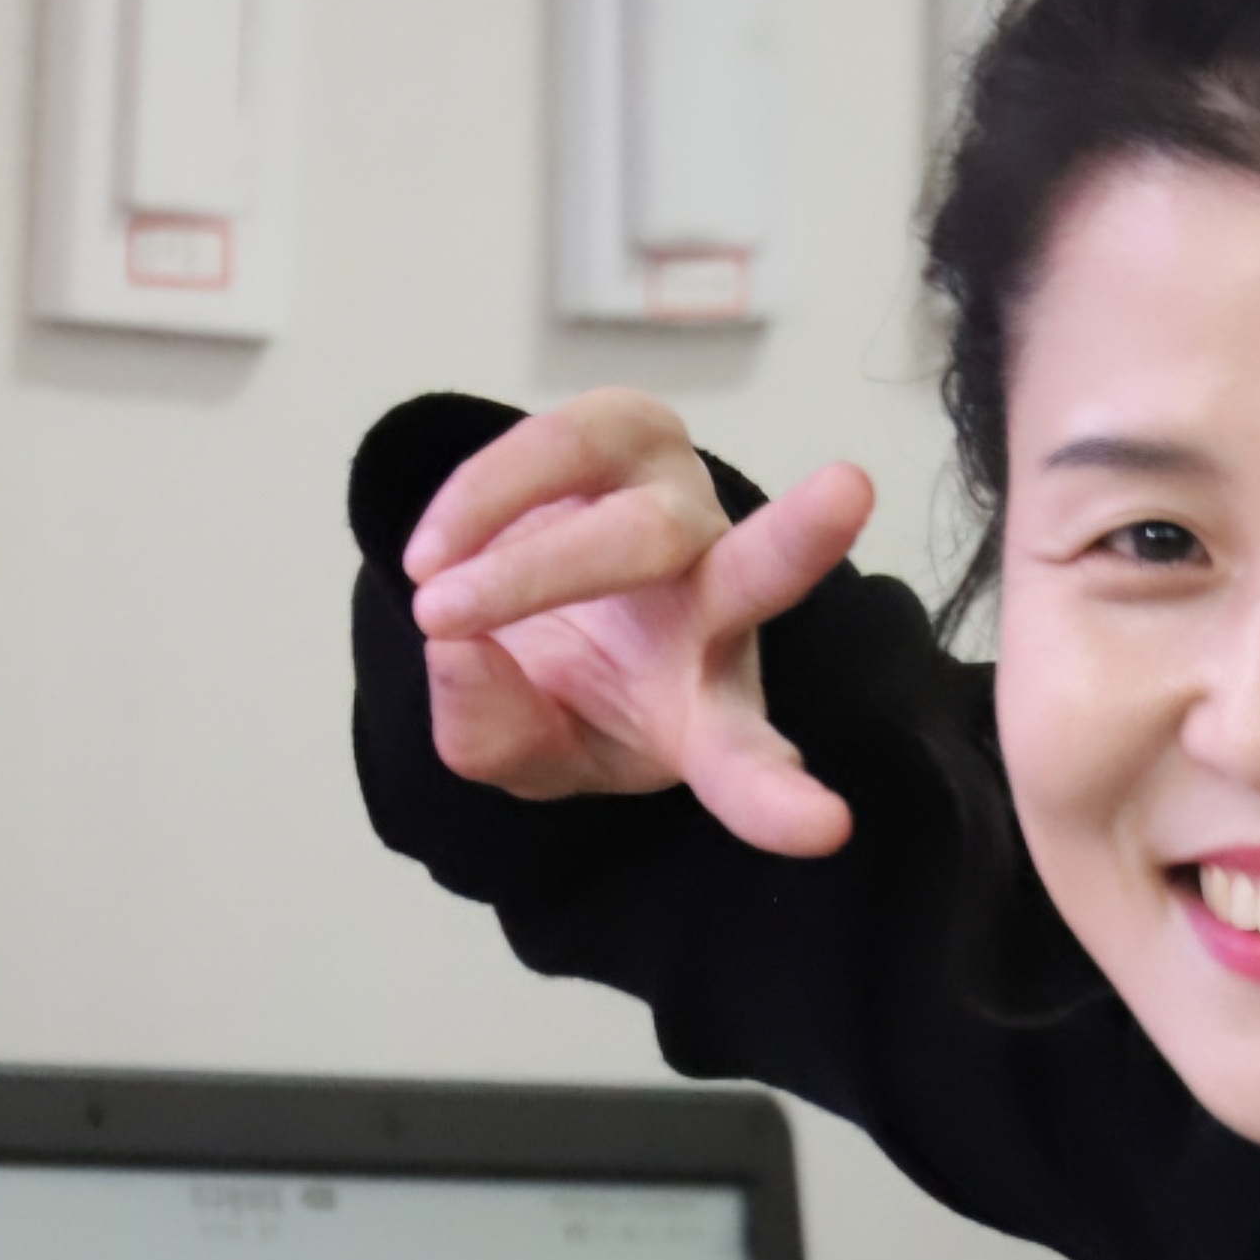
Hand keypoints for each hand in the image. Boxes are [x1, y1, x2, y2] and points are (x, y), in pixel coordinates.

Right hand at [404, 390, 874, 860]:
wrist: (523, 588)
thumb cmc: (555, 685)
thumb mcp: (519, 749)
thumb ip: (493, 734)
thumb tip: (456, 650)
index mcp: (706, 713)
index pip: (748, 764)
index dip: (777, 801)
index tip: (824, 828)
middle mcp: (721, 603)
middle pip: (753, 578)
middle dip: (767, 554)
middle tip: (804, 508)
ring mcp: (686, 504)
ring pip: (633, 523)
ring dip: (522, 570)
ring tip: (435, 603)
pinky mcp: (633, 431)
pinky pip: (561, 448)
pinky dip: (478, 504)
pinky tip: (435, 549)